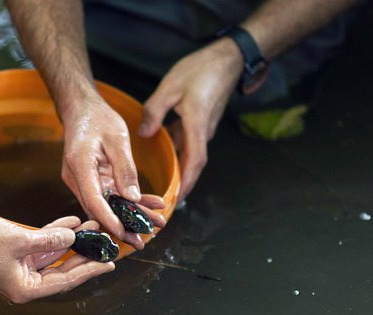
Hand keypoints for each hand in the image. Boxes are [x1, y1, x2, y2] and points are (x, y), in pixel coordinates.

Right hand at [0, 215, 114, 303]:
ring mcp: (19, 268)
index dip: (89, 271)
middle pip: (63, 269)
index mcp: (25, 289)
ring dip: (72, 240)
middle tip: (105, 243)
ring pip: (54, 255)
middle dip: (84, 253)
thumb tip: (73, 236)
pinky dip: (55, 234)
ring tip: (93, 226)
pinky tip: (72, 222)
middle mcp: (24, 282)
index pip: (66, 281)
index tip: (109, 264)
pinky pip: (42, 245)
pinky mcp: (15, 254)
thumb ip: (50, 240)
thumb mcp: (21, 240)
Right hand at [61, 96, 165, 248]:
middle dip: (122, 227)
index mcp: (80, 165)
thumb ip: (125, 168)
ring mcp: (82, 181)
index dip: (109, 220)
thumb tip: (133, 197)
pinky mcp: (90, 181)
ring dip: (128, 217)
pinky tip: (148, 206)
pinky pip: (109, 196)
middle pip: (99, 209)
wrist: (81, 109)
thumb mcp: (117, 138)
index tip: (124, 233)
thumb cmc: (97, 118)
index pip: (94, 200)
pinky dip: (127, 203)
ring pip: (106, 206)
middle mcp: (77, 178)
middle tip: (142, 242)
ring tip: (153, 226)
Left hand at [137, 38, 243, 201]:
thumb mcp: (170, 87)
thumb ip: (154, 111)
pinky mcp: (202, 122)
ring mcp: (204, 128)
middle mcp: (203, 131)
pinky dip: (178, 151)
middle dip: (182, 184)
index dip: (186, 182)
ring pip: (191, 153)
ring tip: (163, 181)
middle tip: (166, 199)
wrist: (228, 58)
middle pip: (193, 164)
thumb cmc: (201, 69)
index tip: (177, 199)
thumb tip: (144, 133)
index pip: (194, 161)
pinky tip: (164, 151)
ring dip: (180, 168)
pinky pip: (189, 142)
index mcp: (197, 125)